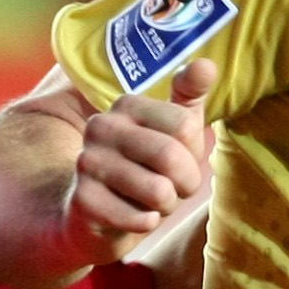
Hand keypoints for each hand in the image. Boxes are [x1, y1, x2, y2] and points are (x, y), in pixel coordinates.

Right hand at [61, 59, 216, 261]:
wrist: (99, 214)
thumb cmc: (147, 166)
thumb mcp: (174, 129)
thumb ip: (190, 95)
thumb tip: (206, 65)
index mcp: (127, 104)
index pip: (186, 126)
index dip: (194, 154)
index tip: (179, 161)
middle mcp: (101, 126)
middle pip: (171, 157)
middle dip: (186, 183)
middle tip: (173, 188)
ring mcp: (88, 162)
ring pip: (159, 191)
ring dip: (167, 205)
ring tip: (151, 200)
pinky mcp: (83, 200)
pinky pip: (141, 219)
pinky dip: (148, 223)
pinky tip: (133, 215)